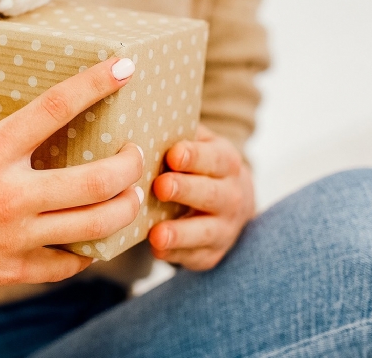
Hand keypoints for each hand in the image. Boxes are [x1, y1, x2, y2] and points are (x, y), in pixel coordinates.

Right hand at [0, 58, 144, 304]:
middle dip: (130, 164)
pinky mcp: (15, 270)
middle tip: (135, 153)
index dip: (95, 83)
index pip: (54, 108)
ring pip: (97, 226)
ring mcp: (18, 237)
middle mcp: (12, 195)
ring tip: (130, 195)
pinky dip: (87, 253)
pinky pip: (68, 264)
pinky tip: (90, 241)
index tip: (125, 66)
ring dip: (125, 208)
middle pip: (98, 179)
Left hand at [148, 124, 254, 270]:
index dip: (195, 156)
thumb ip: (175, 133)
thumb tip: (139, 115)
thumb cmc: (197, 167)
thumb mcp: (196, 144)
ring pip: (205, 231)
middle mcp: (232, 195)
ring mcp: (225, 228)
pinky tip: (157, 250)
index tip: (174, 154)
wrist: (228, 204)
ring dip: (181, 233)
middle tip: (161, 186)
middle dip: (186, 190)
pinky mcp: (212, 254)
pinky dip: (177, 255)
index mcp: (226, 163)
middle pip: (212, 194)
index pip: (215, 158)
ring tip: (156, 235)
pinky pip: (196, 256)